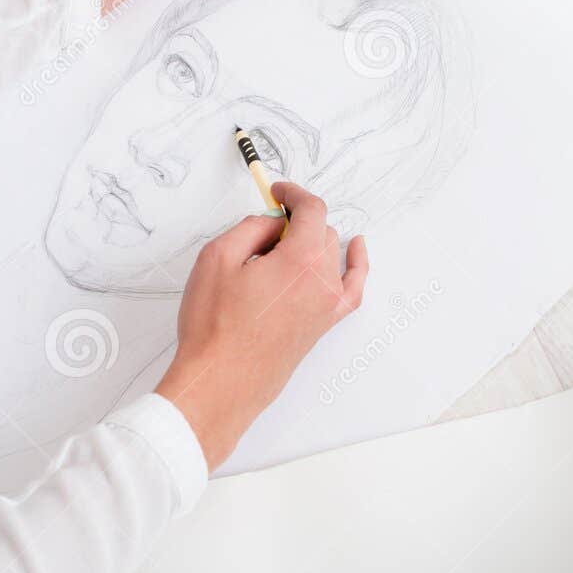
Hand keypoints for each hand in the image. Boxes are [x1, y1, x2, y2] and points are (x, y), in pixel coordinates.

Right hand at [155, 182, 367, 469]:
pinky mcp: (324, 325)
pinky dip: (355, 265)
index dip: (293, 193)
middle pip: (321, 232)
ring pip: (331, 255)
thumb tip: (271, 223)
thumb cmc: (215, 327)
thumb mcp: (218, 257)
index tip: (277, 191)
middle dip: (294, 222)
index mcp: (301, 259)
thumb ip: (250, 228)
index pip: (311, 210)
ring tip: (277, 253)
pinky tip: (356, 251)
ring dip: (311, 243)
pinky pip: (351, 287)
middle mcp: (323, 281)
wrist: (222, 381)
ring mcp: (328, 306)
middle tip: (262, 231)